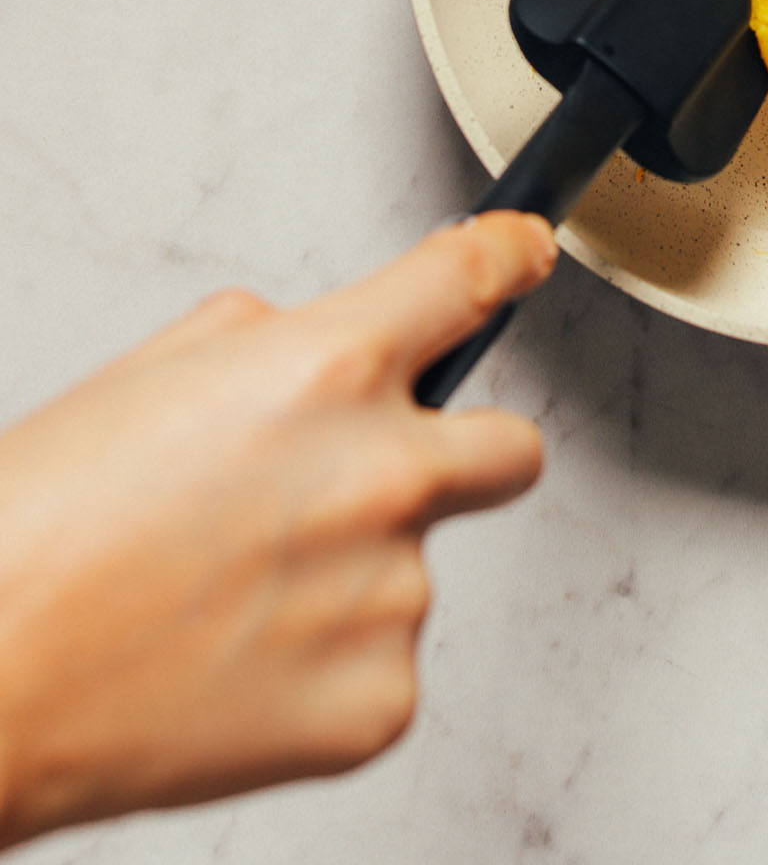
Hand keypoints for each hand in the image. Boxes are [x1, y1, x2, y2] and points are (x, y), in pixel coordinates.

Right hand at [0, 211, 555, 848]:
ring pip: (415, 569)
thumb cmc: (39, 531)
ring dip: (353, 575)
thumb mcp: (155, 371)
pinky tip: (238, 665)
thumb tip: (310, 350)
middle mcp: (384, 475)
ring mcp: (391, 595)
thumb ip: (270, 342)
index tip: (527, 255)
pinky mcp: (379, 702)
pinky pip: (383, 662)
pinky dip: (327, 666)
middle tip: (378, 482)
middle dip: (465, 453)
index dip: (508, 257)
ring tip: (229, 598)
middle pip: (512, 447)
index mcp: (329, 369)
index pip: (468, 282)